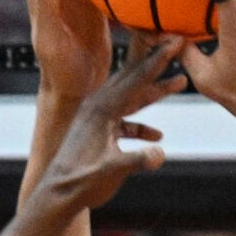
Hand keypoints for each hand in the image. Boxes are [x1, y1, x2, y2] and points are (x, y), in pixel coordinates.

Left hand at [35, 39, 186, 215]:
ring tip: (179, 82)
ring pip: (131, 98)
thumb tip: (161, 153)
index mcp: (102, 108)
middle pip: (133, 79)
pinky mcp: (97, 132)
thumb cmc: (80, 182)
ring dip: (154, 92)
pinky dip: (140, 125)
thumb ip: (137, 160)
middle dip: (157, 63)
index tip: (176, 40)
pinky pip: (124, 122)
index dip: (159, 59)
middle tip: (177, 43)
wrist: (56, 195)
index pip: (137, 78)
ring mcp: (97, 118)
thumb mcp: (111, 171)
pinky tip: (156, 135)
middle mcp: (98, 106)